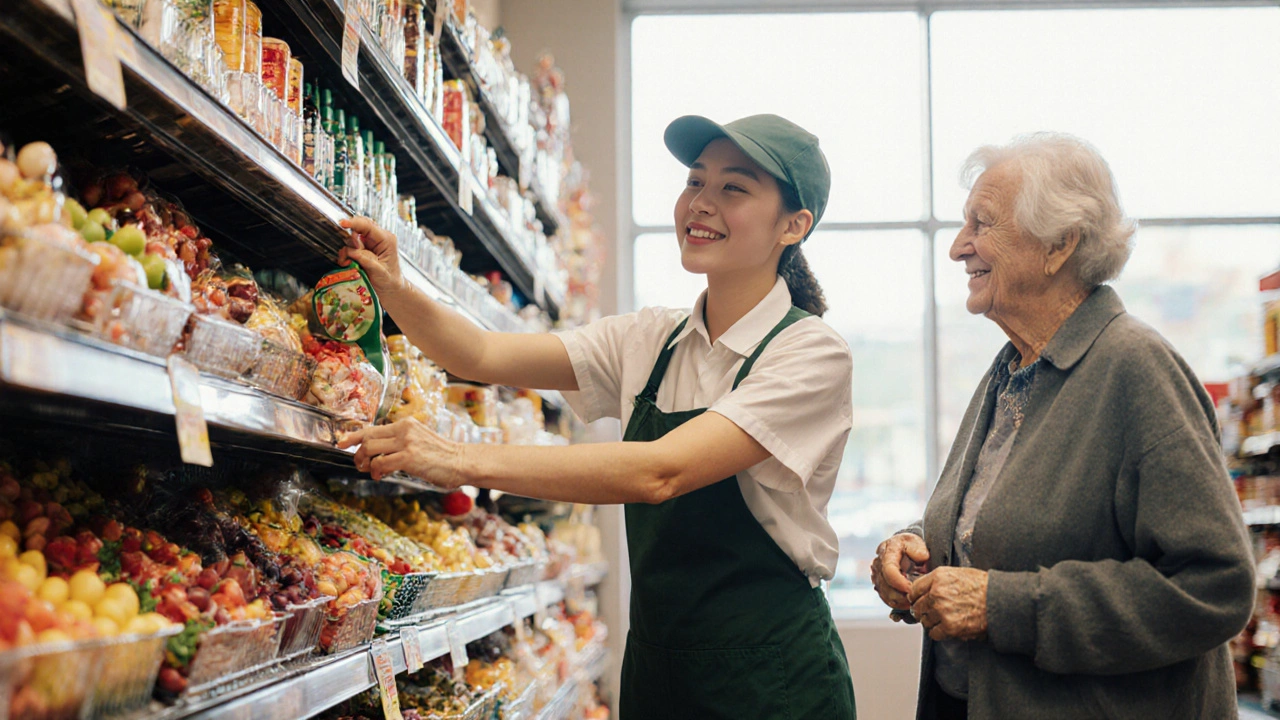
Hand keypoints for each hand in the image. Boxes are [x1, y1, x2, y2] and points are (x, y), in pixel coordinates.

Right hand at [337, 216, 404, 296]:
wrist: (390, 289)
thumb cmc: (390, 280)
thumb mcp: (378, 270)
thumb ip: (365, 259)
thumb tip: (351, 251)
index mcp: (386, 240)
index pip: (368, 226)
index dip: (354, 223)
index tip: (343, 224)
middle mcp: (379, 239)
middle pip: (360, 227)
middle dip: (351, 238)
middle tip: (351, 253)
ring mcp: (370, 244)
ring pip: (353, 237)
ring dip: (348, 249)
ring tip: (349, 262)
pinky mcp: (364, 249)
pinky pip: (350, 246)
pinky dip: (346, 254)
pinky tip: (347, 263)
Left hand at [337, 418, 463, 487]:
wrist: (462, 461)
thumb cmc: (443, 456)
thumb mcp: (420, 440)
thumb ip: (401, 441)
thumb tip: (379, 453)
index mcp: (406, 424)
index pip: (373, 428)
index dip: (353, 436)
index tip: (341, 443)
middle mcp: (404, 430)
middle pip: (368, 438)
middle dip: (358, 453)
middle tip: (360, 465)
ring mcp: (406, 443)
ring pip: (370, 449)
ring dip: (365, 463)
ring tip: (369, 471)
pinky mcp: (409, 457)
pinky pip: (381, 463)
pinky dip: (376, 471)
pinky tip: (380, 476)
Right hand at [871, 533, 929, 613]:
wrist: (906, 547)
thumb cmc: (913, 545)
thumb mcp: (918, 542)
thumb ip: (919, 550)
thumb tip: (919, 558)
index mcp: (888, 550)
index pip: (889, 570)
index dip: (899, 582)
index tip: (911, 589)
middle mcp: (878, 563)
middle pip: (885, 585)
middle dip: (900, 595)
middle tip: (915, 599)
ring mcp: (876, 574)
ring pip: (884, 594)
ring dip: (898, 601)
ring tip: (912, 602)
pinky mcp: (878, 583)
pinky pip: (884, 597)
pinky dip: (895, 603)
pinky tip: (907, 604)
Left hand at [909, 567, 988, 641]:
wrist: (1000, 601)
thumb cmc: (983, 587)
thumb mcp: (958, 573)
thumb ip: (939, 580)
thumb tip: (925, 589)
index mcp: (938, 577)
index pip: (914, 589)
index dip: (916, 597)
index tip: (919, 601)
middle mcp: (937, 593)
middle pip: (917, 606)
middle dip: (923, 611)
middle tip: (931, 613)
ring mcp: (942, 611)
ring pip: (924, 621)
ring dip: (932, 622)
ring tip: (943, 620)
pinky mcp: (949, 627)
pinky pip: (933, 633)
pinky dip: (938, 633)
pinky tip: (947, 628)